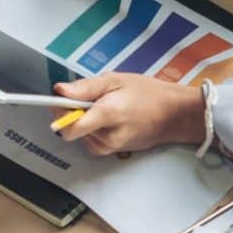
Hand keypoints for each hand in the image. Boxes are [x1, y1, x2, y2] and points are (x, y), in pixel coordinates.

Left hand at [52, 74, 203, 154]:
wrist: (175, 115)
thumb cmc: (148, 93)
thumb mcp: (116, 81)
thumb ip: (85, 88)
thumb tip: (59, 91)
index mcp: (107, 115)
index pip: (69, 128)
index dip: (58, 115)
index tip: (57, 102)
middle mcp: (107, 137)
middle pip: (72, 130)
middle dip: (73, 113)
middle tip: (91, 97)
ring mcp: (111, 147)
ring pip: (82, 135)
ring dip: (86, 121)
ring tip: (106, 106)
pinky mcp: (115, 152)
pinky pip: (93, 141)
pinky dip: (95, 129)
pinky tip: (110, 118)